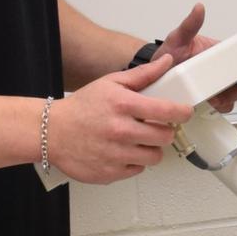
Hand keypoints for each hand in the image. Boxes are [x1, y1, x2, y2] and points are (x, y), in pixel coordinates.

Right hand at [45, 53, 188, 182]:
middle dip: (164, 131)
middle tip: (155, 127)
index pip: (167, 111)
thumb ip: (143, 74)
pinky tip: (123, 151)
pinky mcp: (110, 173)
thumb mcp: (111, 83)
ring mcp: (116, 154)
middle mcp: (121, 131)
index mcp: (124, 105)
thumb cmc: (81, 108)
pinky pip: (137, 170)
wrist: (52, 132)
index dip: (182, 112)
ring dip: (150, 148)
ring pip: (154, 156)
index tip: (184, 112)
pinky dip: (134, 162)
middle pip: (165, 137)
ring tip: (138, 140)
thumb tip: (167, 62)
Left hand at [156, 3, 236, 113]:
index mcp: (219, 53)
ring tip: (215, 96)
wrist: (156, 73)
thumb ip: (190, 25)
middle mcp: (221, 69)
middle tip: (231, 88)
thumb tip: (199, 9)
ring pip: (234, 94)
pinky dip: (220, 105)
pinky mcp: (210, 97)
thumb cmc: (170, 53)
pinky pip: (223, 104)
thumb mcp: (179, 38)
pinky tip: (210, 102)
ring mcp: (216, 84)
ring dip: (229, 97)